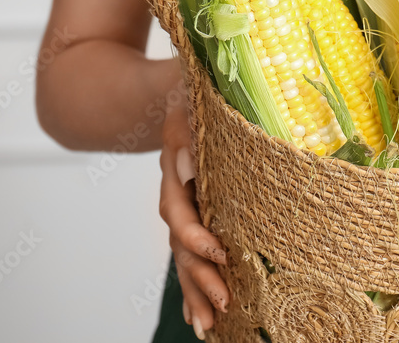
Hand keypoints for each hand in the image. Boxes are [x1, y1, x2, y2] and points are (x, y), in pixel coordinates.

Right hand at [159, 93, 230, 338]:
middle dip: (199, 276)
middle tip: (224, 304)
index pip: (178, 209)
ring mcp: (185, 203)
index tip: (220, 254)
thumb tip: (187, 167)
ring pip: (184, 254)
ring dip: (195, 290)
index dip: (196, 235)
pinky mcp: (197, 209)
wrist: (179, 81)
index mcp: (174, 165)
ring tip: (209, 326)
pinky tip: (201, 312)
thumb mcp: (186, 95)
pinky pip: (191, 251)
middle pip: (181, 242)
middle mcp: (177, 190)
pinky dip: (194, 283)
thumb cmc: (191, 86)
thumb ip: (184, 128)